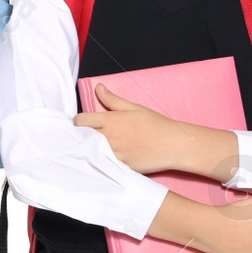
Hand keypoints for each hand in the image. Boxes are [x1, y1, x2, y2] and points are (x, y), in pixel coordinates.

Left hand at [75, 84, 237, 177]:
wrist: (173, 144)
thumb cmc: (155, 124)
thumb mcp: (134, 108)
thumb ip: (112, 99)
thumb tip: (98, 87)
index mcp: (111, 120)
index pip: (81, 120)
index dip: (78, 122)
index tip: (80, 124)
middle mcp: (109, 136)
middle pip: (82, 136)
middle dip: (80, 136)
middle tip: (83, 136)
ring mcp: (114, 153)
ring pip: (90, 152)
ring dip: (88, 150)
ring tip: (89, 149)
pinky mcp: (120, 166)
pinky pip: (103, 164)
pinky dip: (100, 162)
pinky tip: (100, 161)